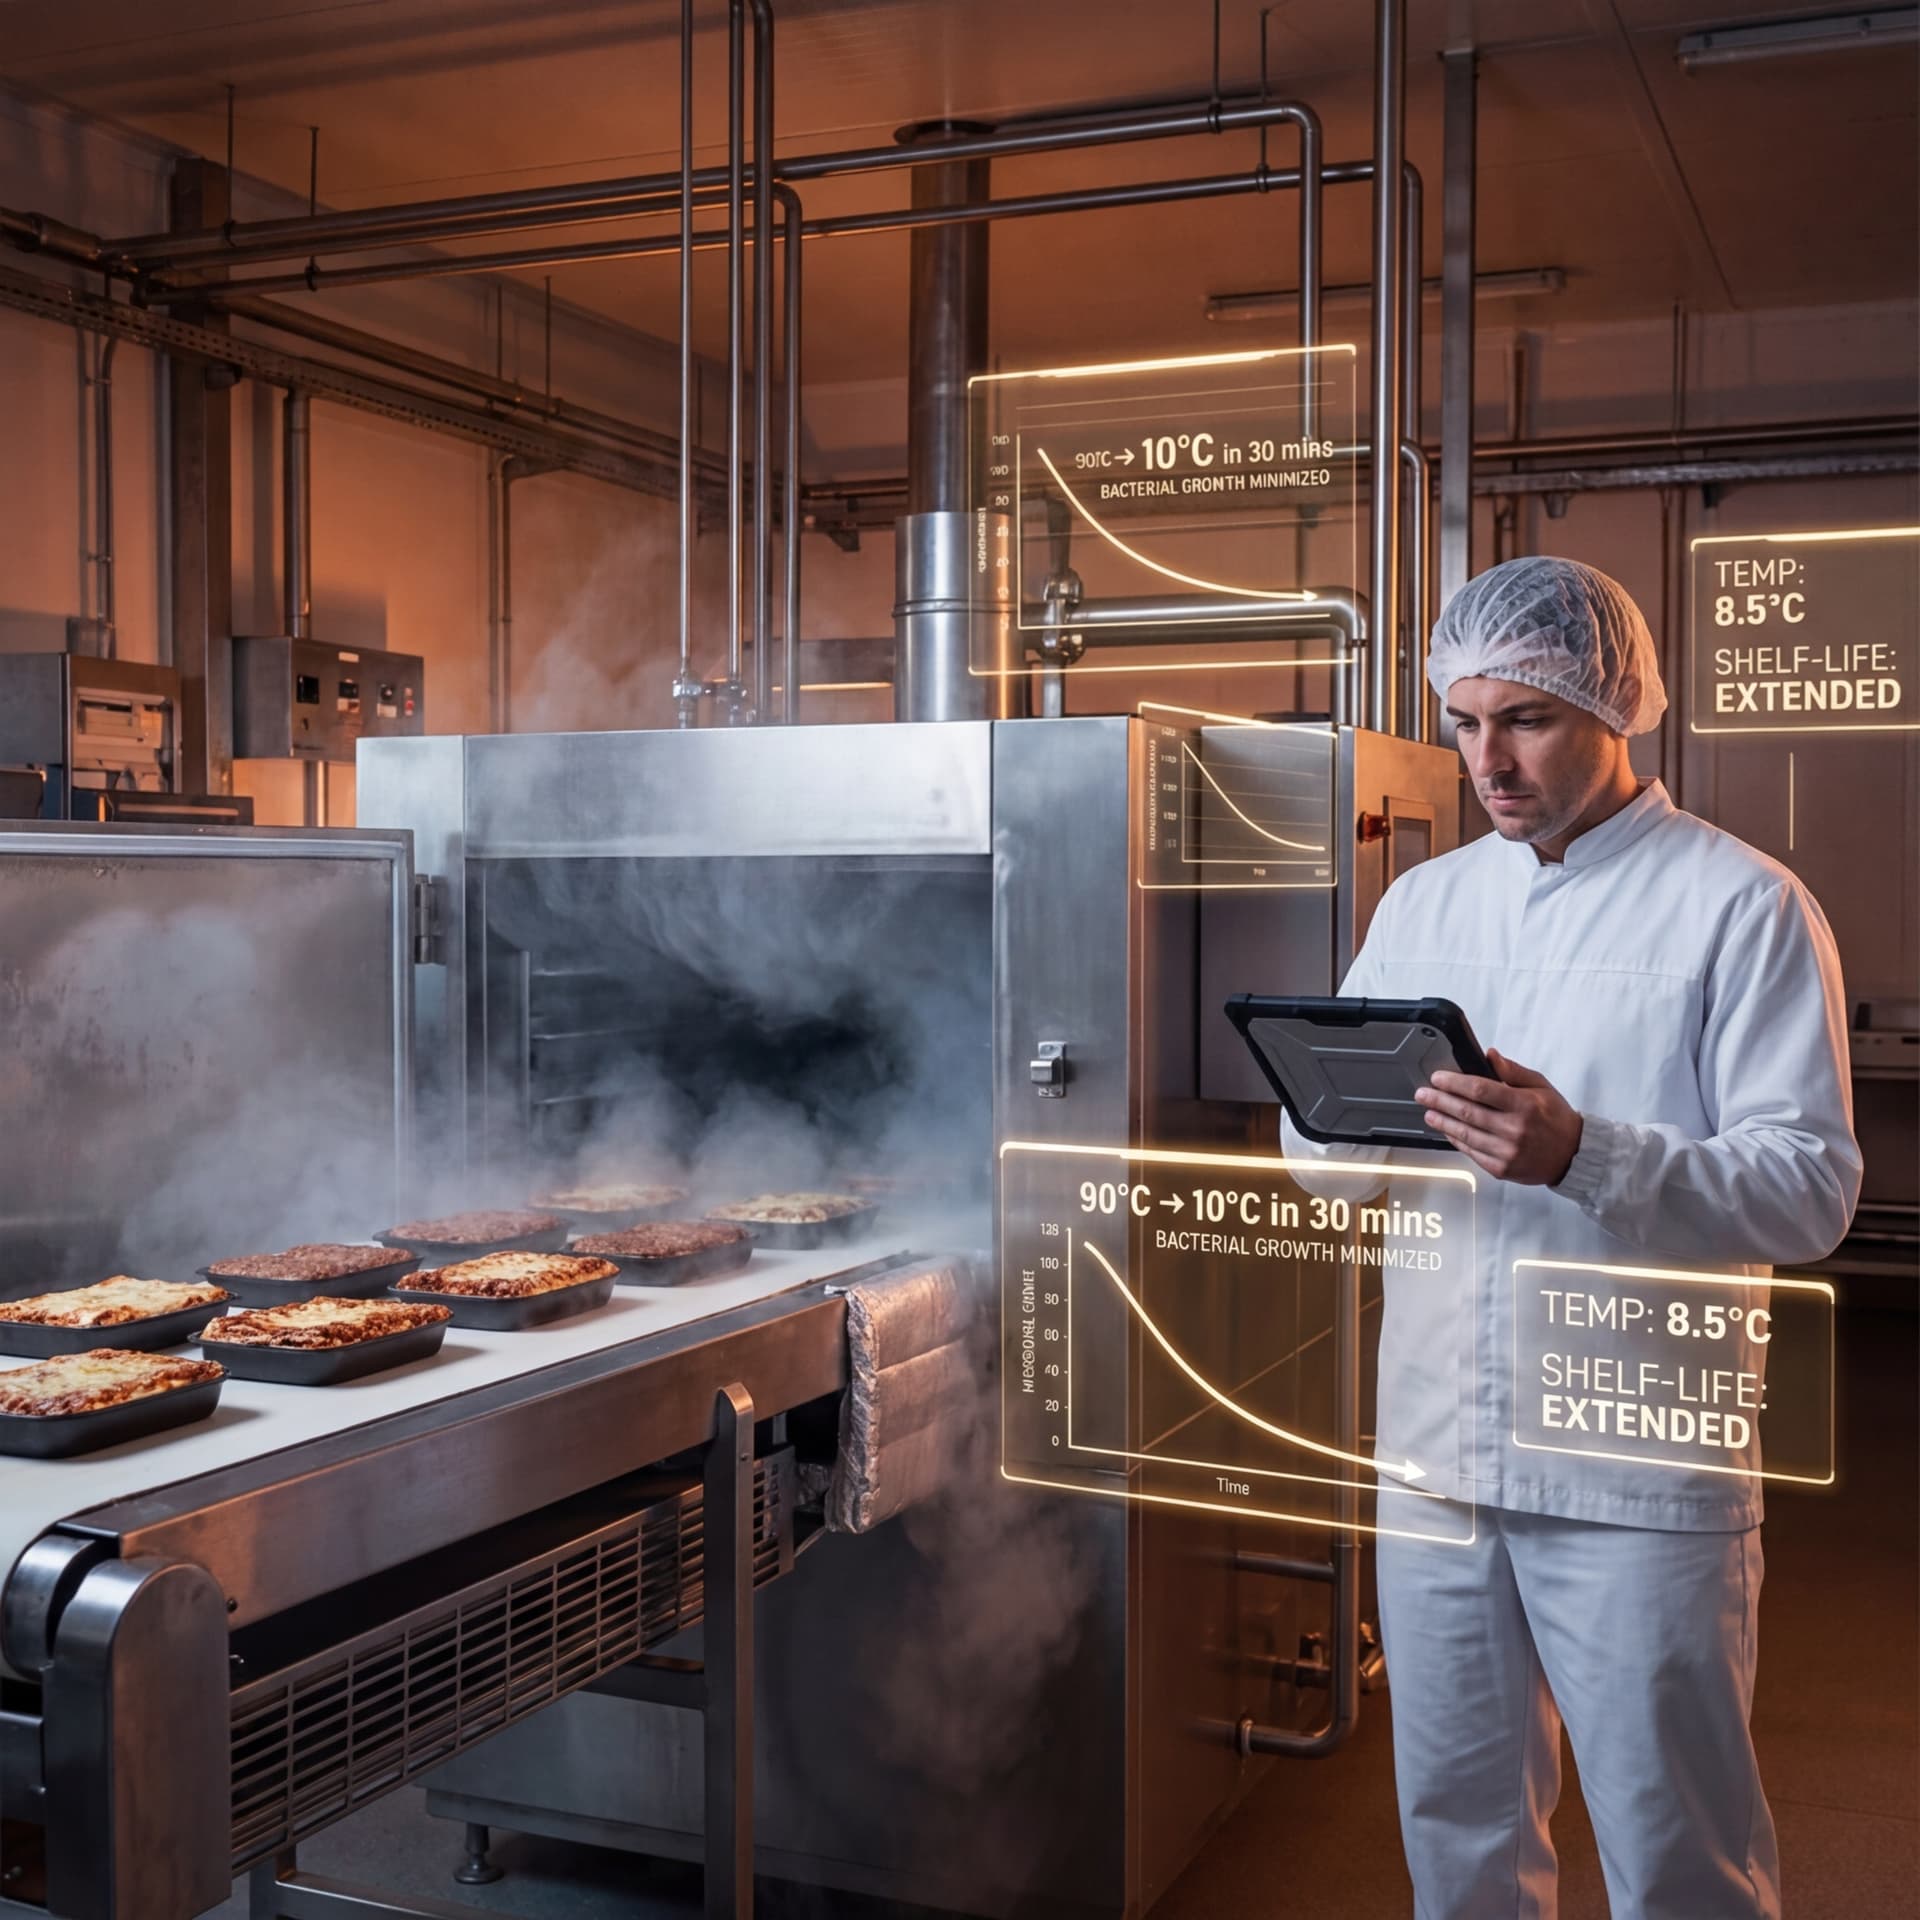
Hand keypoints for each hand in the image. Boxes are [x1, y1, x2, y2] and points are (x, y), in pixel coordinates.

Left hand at [1414, 1049, 1583, 1185]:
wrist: (1572, 1155)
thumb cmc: (1556, 1118)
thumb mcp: (1541, 1087)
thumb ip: (1513, 1071)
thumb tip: (1490, 1055)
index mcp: (1524, 1105)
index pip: (1480, 1090)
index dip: (1454, 1083)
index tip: (1438, 1078)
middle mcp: (1514, 1129)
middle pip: (1467, 1112)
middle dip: (1440, 1101)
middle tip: (1423, 1094)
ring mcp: (1506, 1152)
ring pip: (1465, 1134)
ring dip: (1442, 1121)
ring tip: (1429, 1112)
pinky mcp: (1501, 1168)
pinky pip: (1471, 1152)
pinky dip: (1456, 1140)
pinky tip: (1446, 1130)